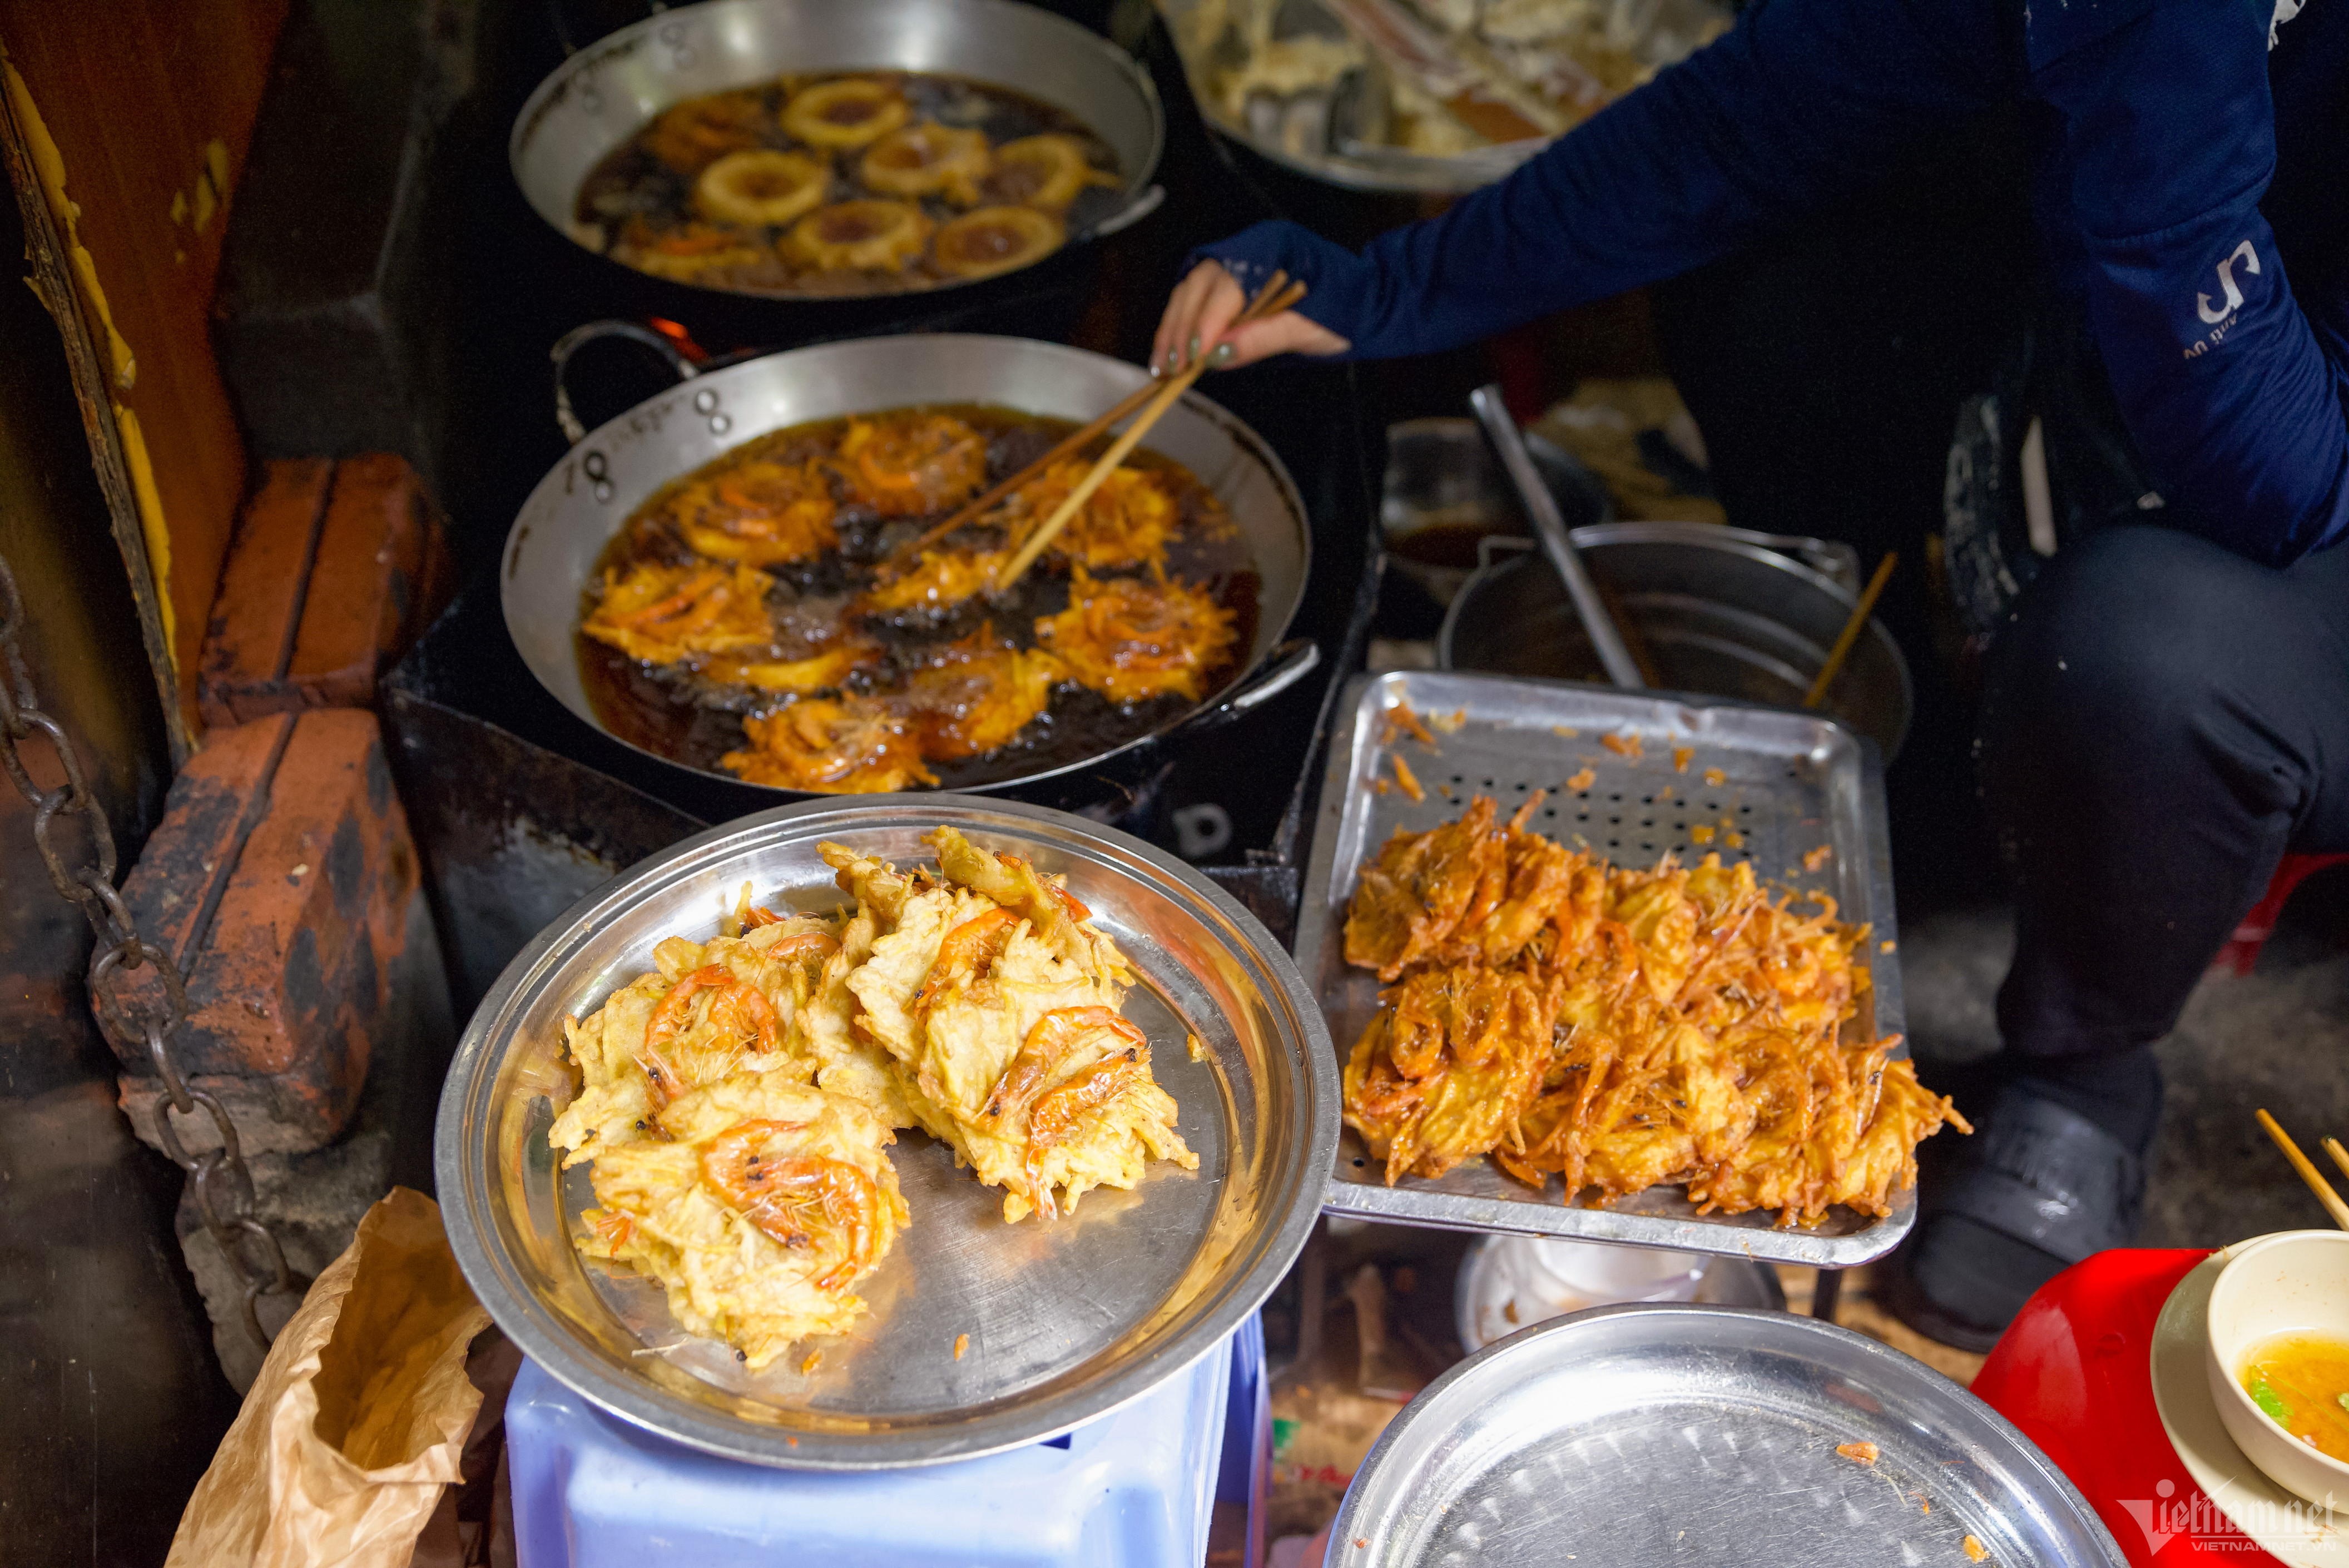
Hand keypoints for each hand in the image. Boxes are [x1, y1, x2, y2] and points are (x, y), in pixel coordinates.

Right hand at [1151, 260, 1348, 373]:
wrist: (1366, 302)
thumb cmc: (1346, 310)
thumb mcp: (1307, 329)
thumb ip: (1262, 338)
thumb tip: (1218, 354)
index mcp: (1273, 248)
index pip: (1226, 288)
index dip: (1205, 325)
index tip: (1192, 358)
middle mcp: (1250, 247)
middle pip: (1199, 287)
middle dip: (1181, 330)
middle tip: (1170, 367)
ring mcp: (1239, 260)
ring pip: (1191, 292)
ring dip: (1174, 329)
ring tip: (1164, 364)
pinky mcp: (1234, 279)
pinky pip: (1198, 299)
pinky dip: (1184, 325)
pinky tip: (1175, 350)